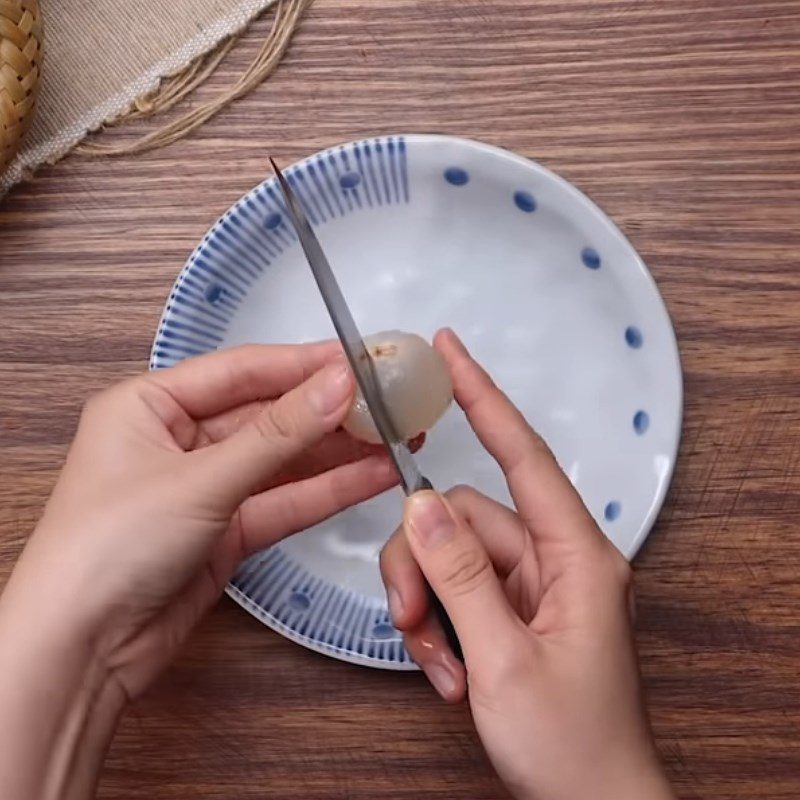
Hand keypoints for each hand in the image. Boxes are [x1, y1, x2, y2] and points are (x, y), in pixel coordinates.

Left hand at [0, 343, 396, 799]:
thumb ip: (278, 434)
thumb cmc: (106, 548)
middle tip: (389, 400)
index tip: (360, 360)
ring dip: (338, 451)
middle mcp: (178, 440)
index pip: (242, 370)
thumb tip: (339, 383)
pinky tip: (372, 476)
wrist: (81, 651)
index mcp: (150, 404)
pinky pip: (284, 501)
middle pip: (268, 414)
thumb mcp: (201, 478)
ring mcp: (206, 487)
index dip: (304, 364)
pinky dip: (327, 490)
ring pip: (283, 460)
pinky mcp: (227, 531)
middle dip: (329, 410)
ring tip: (396, 436)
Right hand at [380, 330, 673, 799]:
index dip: (484, 398)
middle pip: (461, 518)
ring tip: (437, 663)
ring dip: (428, 607)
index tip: (452, 351)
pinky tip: (449, 673)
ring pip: (449, 556)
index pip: (524, 455)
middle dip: (421, 566)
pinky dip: (438, 628)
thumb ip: (460, 577)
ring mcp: (531, 586)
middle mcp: (555, 560)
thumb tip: (420, 506)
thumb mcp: (504, 662)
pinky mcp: (510, 610)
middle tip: (410, 621)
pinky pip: (455, 591)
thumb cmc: (574, 746)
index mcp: (578, 556)